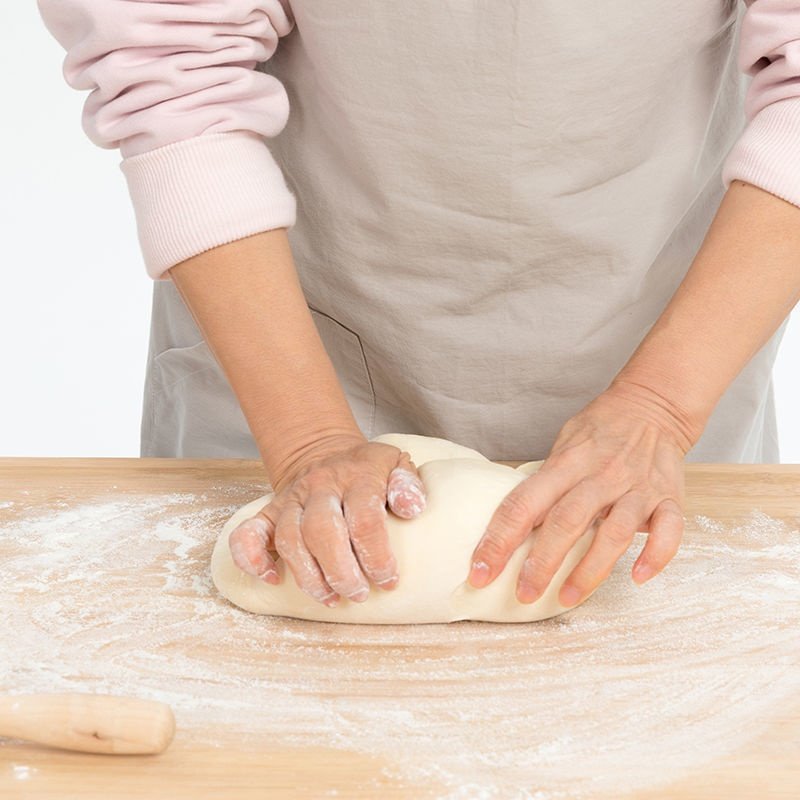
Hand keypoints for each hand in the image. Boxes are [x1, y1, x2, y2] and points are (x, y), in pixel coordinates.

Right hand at [228, 434, 426, 606]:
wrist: (324, 451)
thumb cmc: (368, 470)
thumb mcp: (396, 465)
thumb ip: (408, 484)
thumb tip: (412, 508)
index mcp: (358, 474)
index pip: (364, 517)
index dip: (376, 555)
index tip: (388, 580)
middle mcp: (321, 485)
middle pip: (322, 530)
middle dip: (341, 571)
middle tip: (358, 593)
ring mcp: (291, 498)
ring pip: (289, 538)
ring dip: (309, 576)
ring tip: (331, 598)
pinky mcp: (269, 512)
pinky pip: (248, 534)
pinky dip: (252, 560)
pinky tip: (273, 579)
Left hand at [467, 380, 693, 606]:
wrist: (653, 406)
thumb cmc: (600, 431)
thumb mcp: (564, 444)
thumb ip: (544, 482)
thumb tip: (511, 522)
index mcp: (566, 463)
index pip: (524, 504)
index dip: (499, 539)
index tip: (480, 571)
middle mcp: (600, 475)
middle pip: (566, 522)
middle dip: (541, 563)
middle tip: (523, 594)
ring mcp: (637, 488)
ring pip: (613, 533)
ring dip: (589, 570)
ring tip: (567, 598)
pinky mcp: (670, 498)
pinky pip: (670, 530)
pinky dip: (656, 554)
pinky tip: (638, 576)